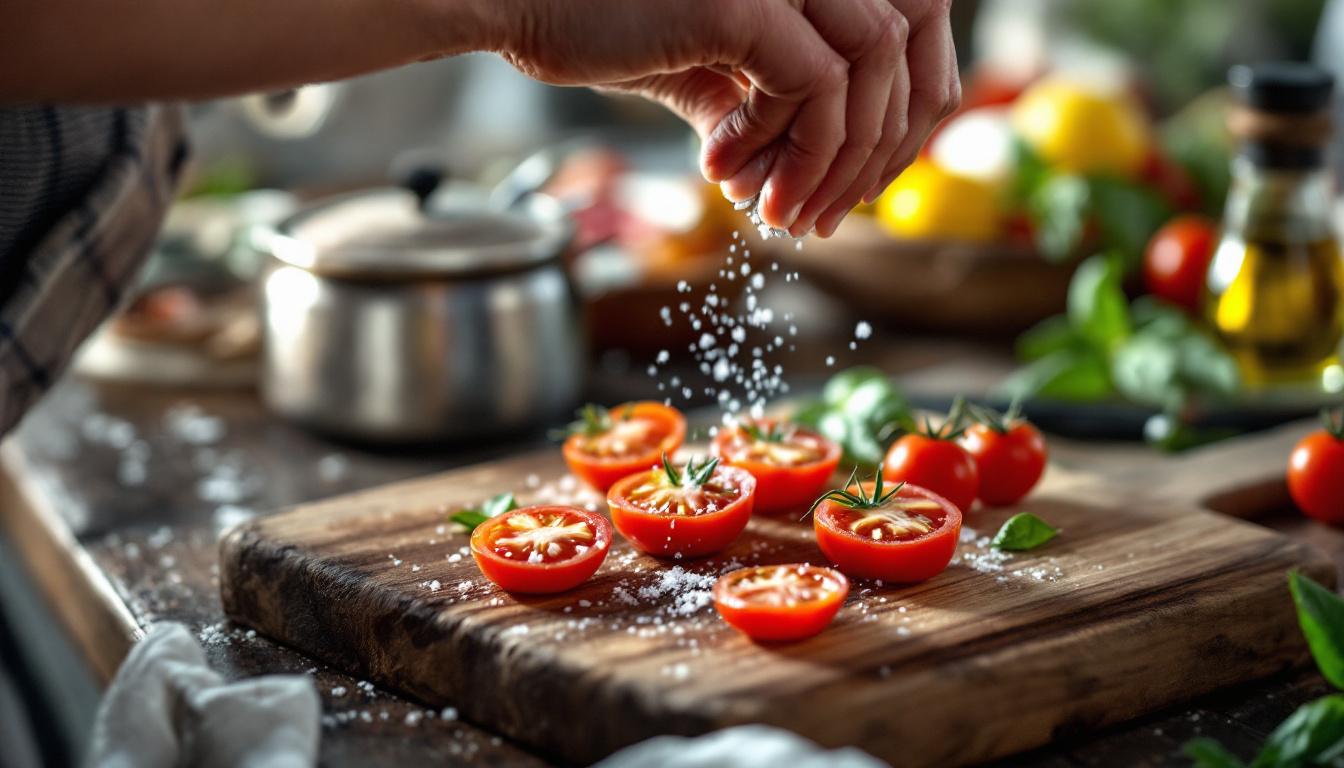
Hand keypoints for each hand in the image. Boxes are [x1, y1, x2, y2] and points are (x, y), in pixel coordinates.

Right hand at [494, 0, 959, 236]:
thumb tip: (798, 164)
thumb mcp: (700, 67)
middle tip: (828, 216)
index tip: (853, 186)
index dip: (896, 115)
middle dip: (879, 148)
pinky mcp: (747, 1)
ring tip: (783, 213)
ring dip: (836, 160)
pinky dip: (794, 149)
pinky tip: (734, 179)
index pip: (903, 29)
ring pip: (870, 70)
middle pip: (903, 48)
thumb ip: (758, 99)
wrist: (516, 3)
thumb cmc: (596, 26)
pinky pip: (816, 87)